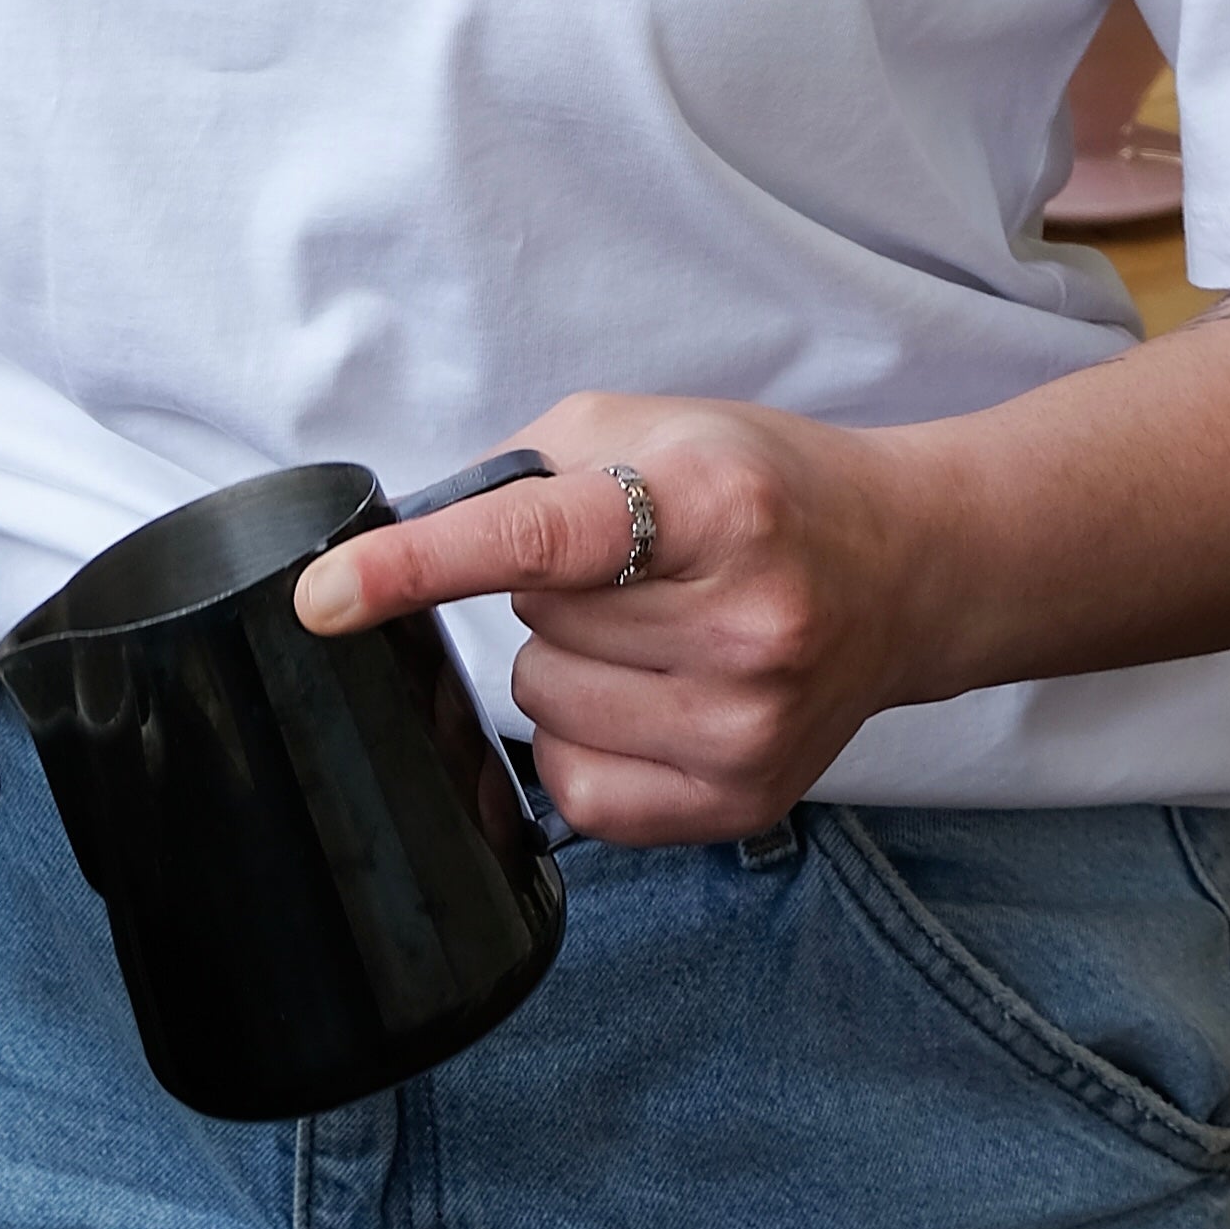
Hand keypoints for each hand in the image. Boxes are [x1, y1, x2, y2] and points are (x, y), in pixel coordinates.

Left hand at [290, 397, 923, 846]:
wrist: (906, 570)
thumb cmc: (764, 489)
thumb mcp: (654, 428)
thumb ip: (527, 472)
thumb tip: (402, 546)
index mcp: (714, 505)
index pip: (538, 540)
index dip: (418, 566)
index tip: (323, 595)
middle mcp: (744, 624)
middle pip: (533, 624)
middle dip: (555, 590)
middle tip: (643, 568)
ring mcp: (748, 727)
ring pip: (544, 705)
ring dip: (569, 663)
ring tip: (658, 626)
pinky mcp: (742, 800)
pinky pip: (578, 790)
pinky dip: (583, 739)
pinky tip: (648, 694)